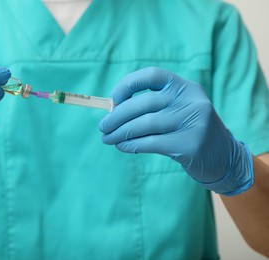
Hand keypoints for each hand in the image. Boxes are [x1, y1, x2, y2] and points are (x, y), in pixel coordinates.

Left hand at [99, 67, 252, 195]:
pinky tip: (122, 146)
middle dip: (118, 115)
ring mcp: (193, 122)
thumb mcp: (177, 109)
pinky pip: (151, 143)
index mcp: (185, 87)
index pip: (152, 75)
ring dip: (120, 132)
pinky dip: (132, 144)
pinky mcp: (190, 145)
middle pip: (145, 103)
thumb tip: (113, 111)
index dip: (128, 84)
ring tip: (107, 138)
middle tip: (102, 126)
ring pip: (146, 124)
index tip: (113, 99)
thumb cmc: (188, 130)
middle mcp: (191, 100)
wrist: (223, 156)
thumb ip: (151, 106)